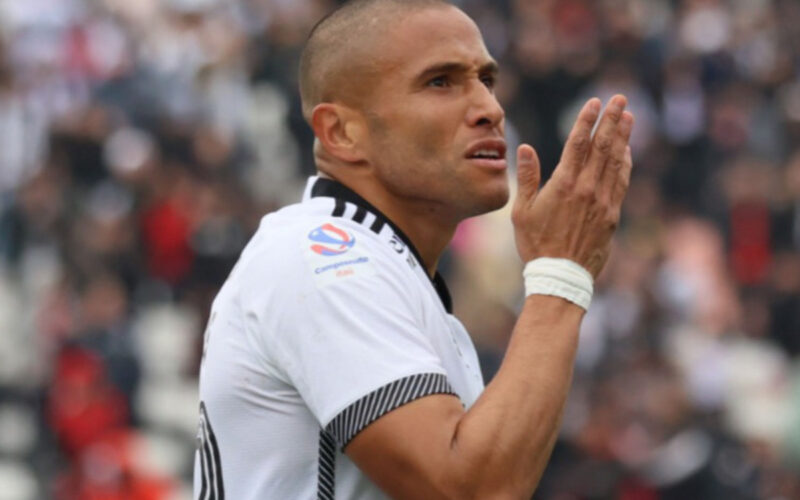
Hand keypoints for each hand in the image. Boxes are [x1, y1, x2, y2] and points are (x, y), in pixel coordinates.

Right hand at [512, 95, 633, 277]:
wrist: (561, 276)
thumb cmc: (536, 244)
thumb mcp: (522, 211)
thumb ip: (527, 177)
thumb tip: (525, 147)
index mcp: (563, 185)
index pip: (578, 144)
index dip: (587, 121)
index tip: (594, 102)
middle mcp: (587, 189)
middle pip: (603, 146)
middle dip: (612, 120)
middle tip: (620, 98)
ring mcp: (603, 201)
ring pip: (616, 161)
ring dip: (623, 136)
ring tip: (629, 116)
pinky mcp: (613, 215)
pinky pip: (622, 181)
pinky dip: (625, 162)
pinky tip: (627, 151)